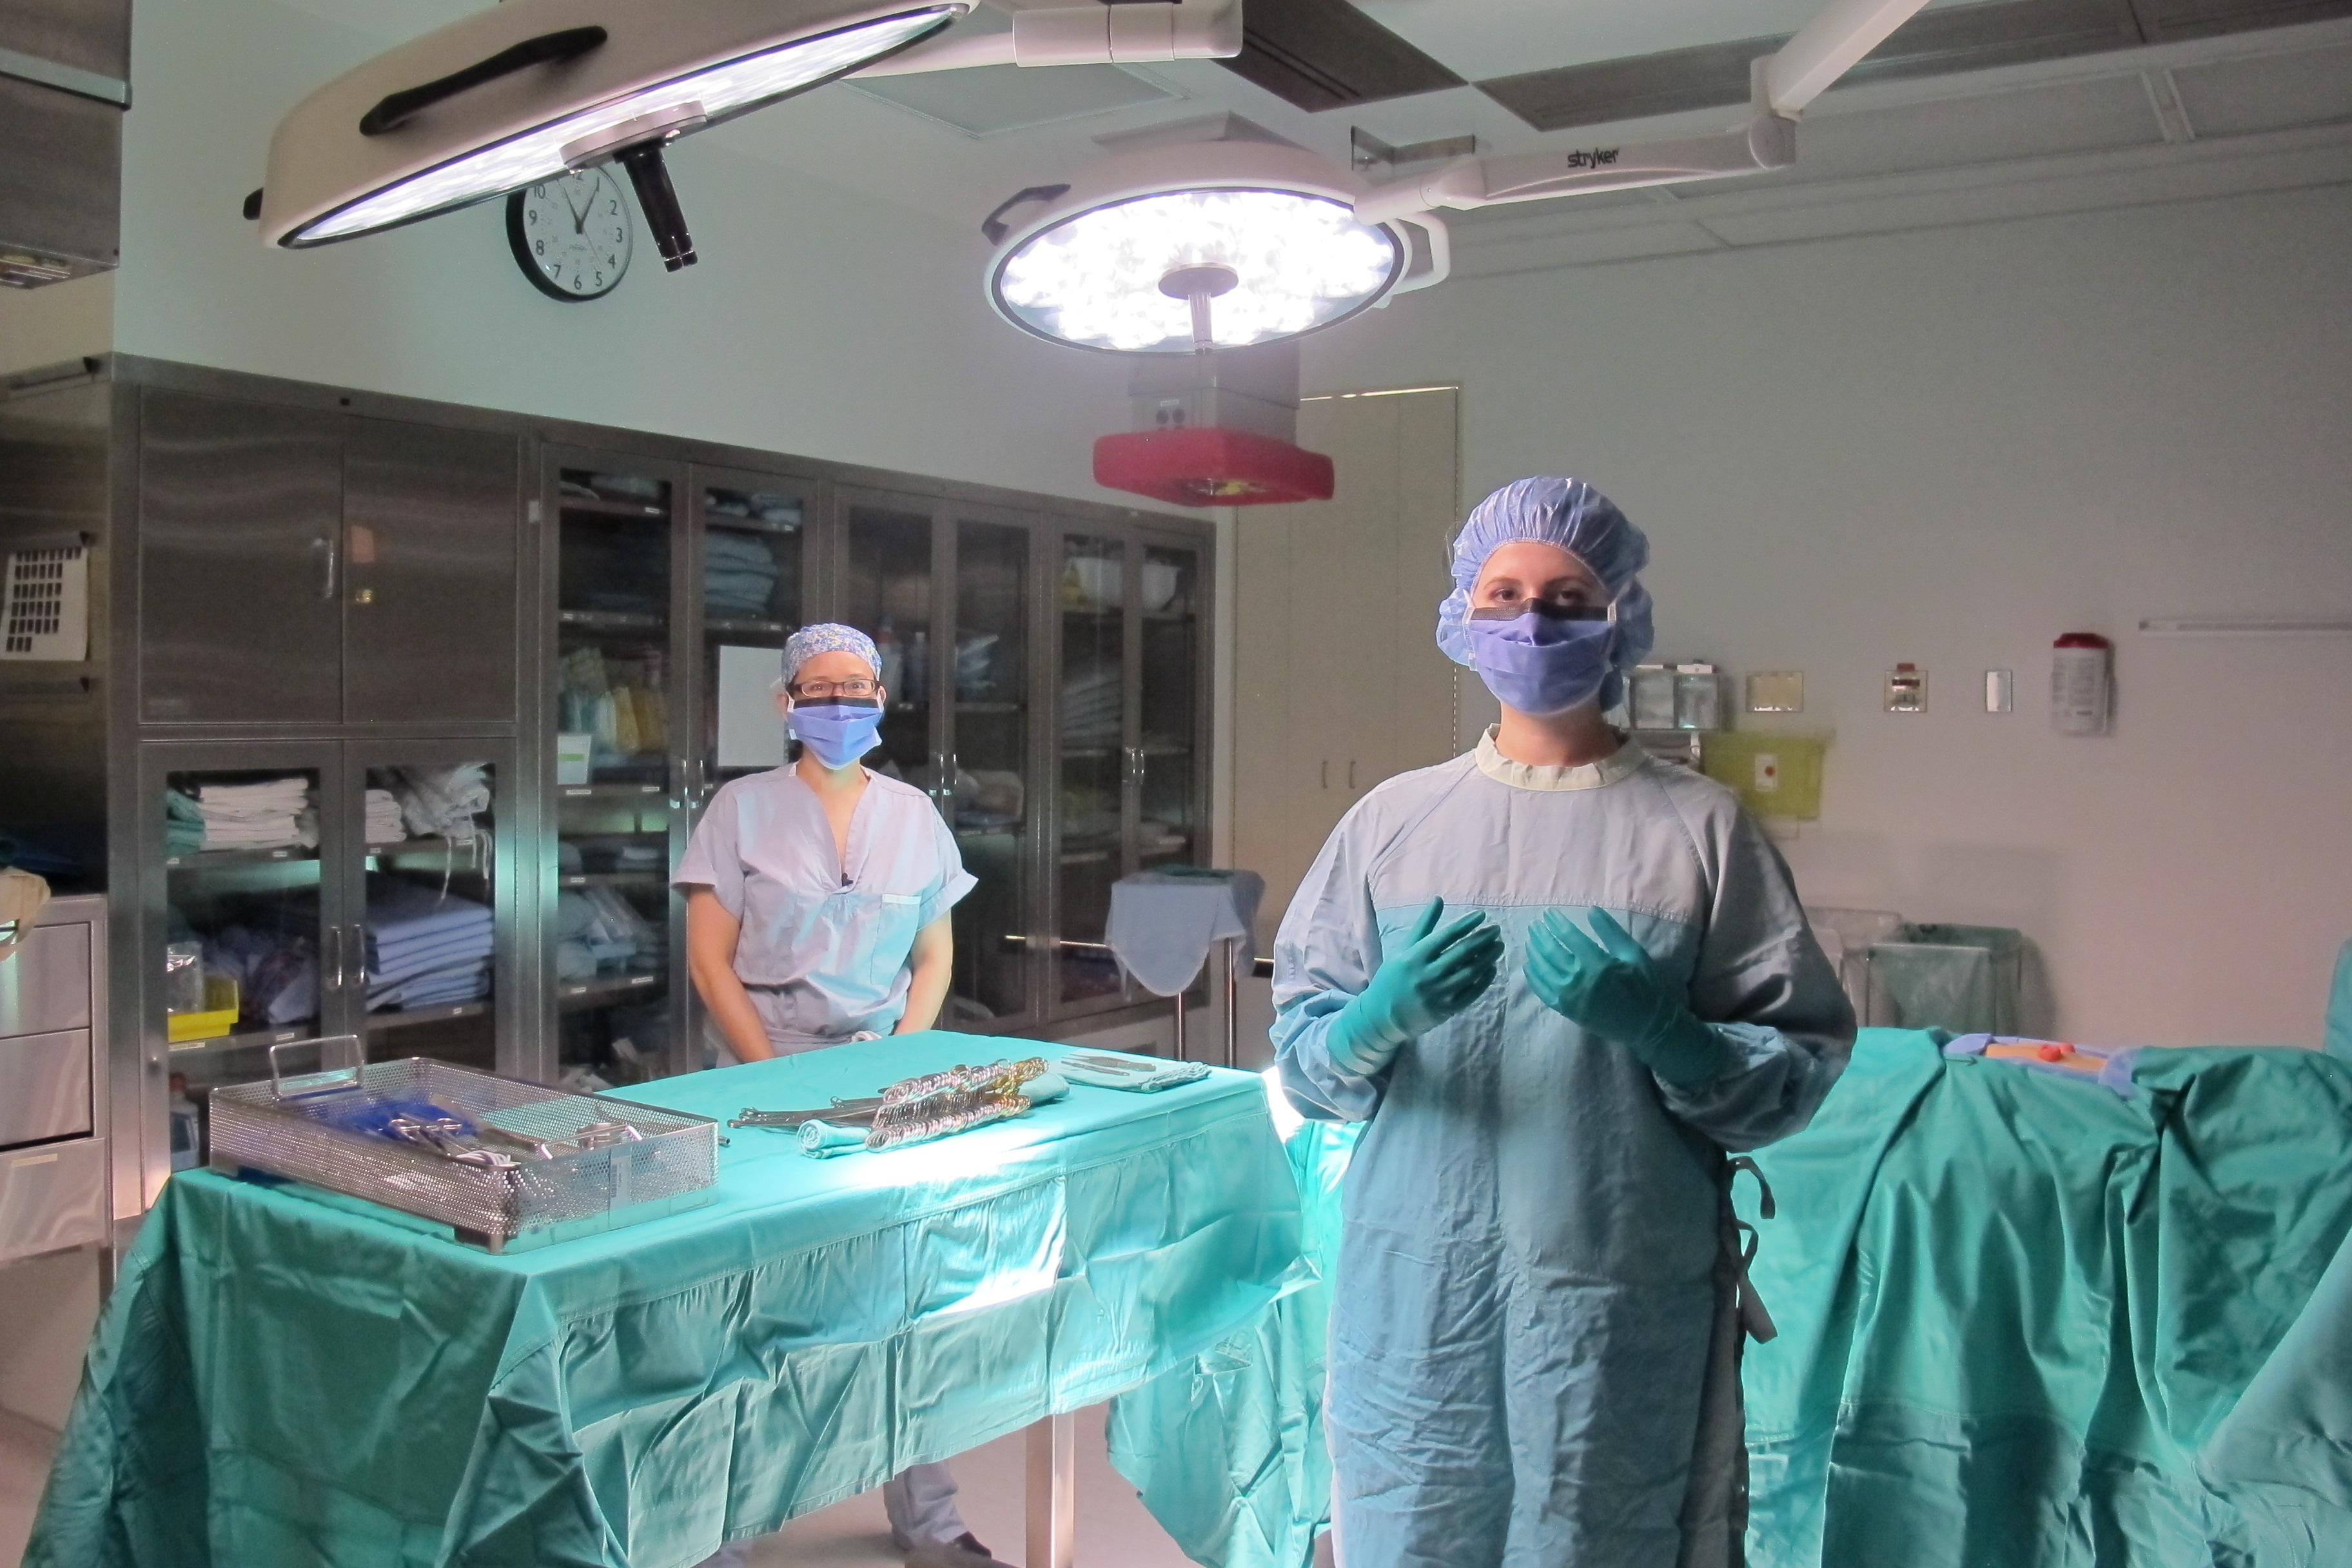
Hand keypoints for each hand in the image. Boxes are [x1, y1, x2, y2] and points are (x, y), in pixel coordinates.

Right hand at [1326, 897, 1503, 1075]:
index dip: (1466, 924)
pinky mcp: (1447, 1009)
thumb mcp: (1404, 949)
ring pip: (1470, 972)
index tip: (1482, 915)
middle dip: (1483, 939)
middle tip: (1496, 930)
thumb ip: (1424, 925)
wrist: (1383, 1015)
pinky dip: (1484, 979)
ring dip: (1488, 957)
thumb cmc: (1394, 977)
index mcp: (1415, 957)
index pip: (1446, 936)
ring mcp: (1438, 993)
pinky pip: (1471, 992)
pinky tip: (1491, 968)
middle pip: (1462, 953)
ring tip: (1498, 946)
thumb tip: (1439, 899)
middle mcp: (1427, 974)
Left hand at [1525, 909, 1728, 1086]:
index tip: (1548, 913)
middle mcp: (1579, 980)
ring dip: (1534, 952)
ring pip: (1543, 970)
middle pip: (1551, 952)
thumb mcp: (1634, 954)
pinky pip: (1543, 992)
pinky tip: (1528, 965)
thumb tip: (1591, 910)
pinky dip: (1533, 977)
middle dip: (1541, 936)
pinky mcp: (1566, 1011)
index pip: (1569, 937)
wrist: (1647, 1024)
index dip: (1556, 923)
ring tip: (1530, 940)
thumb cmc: (1644, 986)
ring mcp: (1569, 997)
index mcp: (1597, 963)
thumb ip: (1611, 932)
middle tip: (1534, 925)